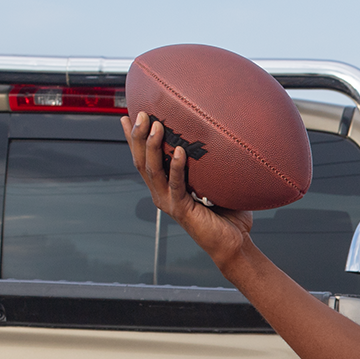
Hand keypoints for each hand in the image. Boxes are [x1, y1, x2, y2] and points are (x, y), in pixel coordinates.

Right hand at [122, 112, 253, 270]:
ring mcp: (170, 202)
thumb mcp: (217, 185)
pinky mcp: (182, 209)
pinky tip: (178, 151)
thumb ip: (212, 166)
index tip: (126, 117)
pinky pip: (176, 184)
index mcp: (166, 187)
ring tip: (156, 126)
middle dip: (137, 136)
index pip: (144, 159)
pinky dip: (176, 167)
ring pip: (152, 170)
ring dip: (152, 147)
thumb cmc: (229, 217)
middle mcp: (162, 194)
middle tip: (140, 113)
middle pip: (141, 161)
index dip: (133, 139)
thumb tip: (221, 140)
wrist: (234, 245)